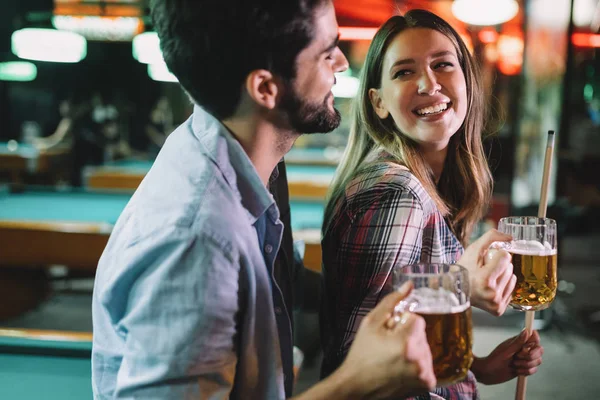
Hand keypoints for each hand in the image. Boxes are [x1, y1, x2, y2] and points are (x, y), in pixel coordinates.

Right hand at [337, 282, 435, 398]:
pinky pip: (427, 364)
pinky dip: (416, 364)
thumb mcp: (371, 323)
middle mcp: (419, 358)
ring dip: (413, 350)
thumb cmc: (361, 355)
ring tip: (393, 359)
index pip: (417, 319)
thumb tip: (409, 286)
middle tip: (388, 347)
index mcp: (407, 341)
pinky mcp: (426, 383)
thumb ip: (392, 302)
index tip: (389, 333)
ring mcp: (424, 373)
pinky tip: (400, 368)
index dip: (401, 324)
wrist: (357, 386)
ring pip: (425, 348)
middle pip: (421, 334)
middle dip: (408, 337)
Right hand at [458, 229, 515, 315]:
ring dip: (502, 274)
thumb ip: (491, 237)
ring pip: (513, 278)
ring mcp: (496, 304)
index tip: (486, 260)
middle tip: (485, 269)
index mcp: (485, 280)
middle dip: (499, 265)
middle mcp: (492, 294)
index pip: (506, 257)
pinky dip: (503, 285)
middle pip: (510, 267)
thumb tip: (510, 237)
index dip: (496, 255)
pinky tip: (491, 286)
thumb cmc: (462, 269)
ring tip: (488, 278)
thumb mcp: (473, 250)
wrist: (453, 290)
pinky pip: (511, 289)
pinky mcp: (499, 309)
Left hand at [472, 330, 543, 384]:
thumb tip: (526, 330)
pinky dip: (525, 371)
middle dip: (530, 356)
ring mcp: (525, 359)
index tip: (525, 347)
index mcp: (519, 341)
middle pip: (539, 350)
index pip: (534, 337)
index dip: (534, 342)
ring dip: (526, 364)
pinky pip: (533, 370)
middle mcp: (524, 349)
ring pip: (538, 361)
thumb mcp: (506, 350)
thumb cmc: (494, 359)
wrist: (489, 373)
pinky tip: (516, 371)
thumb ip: (518, 342)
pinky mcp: (525, 368)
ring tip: (513, 364)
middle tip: (517, 357)